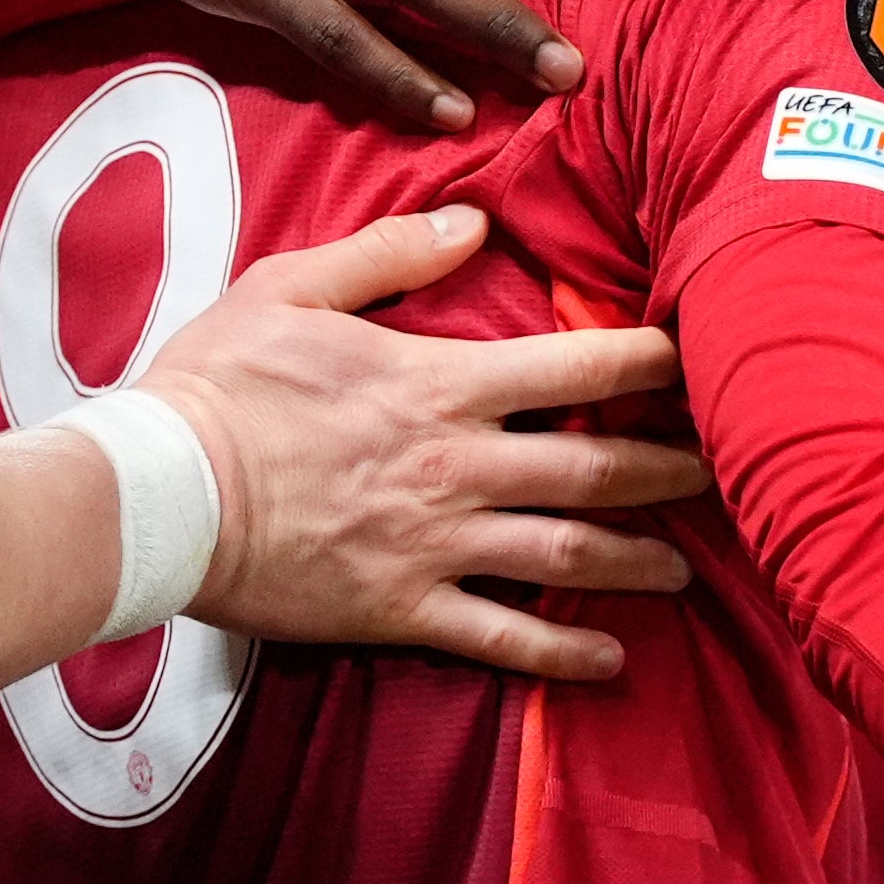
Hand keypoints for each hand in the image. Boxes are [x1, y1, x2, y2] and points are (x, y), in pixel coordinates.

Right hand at [142, 203, 703, 680]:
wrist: (156, 494)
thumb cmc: (215, 385)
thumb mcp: (291, 287)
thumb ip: (391, 253)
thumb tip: (473, 222)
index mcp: (439, 383)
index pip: (576, 366)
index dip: (650, 361)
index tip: (700, 357)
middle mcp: (457, 465)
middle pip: (597, 467)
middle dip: (673, 469)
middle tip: (728, 470)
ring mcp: (436, 544)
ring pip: (568, 555)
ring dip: (638, 560)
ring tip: (686, 568)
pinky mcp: (403, 608)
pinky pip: (503, 637)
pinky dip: (564, 654)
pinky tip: (612, 660)